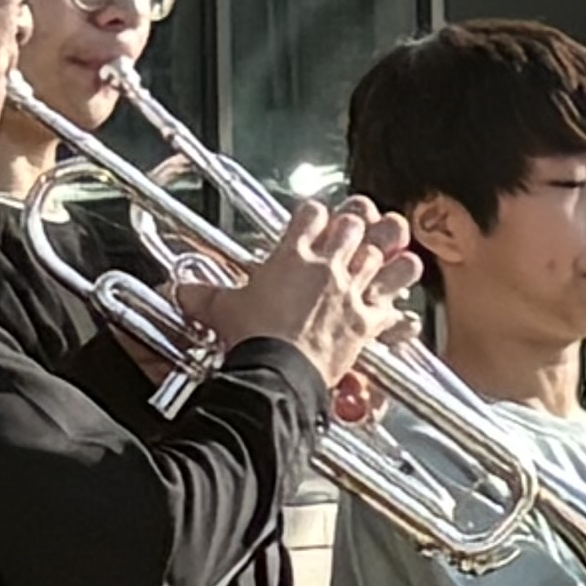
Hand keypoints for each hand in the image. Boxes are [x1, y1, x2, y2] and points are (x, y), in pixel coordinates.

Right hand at [196, 198, 410, 389]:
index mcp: (292, 256)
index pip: (311, 215)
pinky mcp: (365, 322)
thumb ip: (203, 295)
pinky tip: (404, 302)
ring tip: (396, 240)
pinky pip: (392, 306)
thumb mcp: (221, 309)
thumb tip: (182, 291)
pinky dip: (401, 304)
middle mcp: (326, 268)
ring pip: (383, 256)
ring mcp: (350, 292)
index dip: (317, 212)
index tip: (317, 216)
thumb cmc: (253, 339)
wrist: (276, 373)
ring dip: (391, 248)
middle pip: (352, 227)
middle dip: (357, 220)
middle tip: (360, 219)